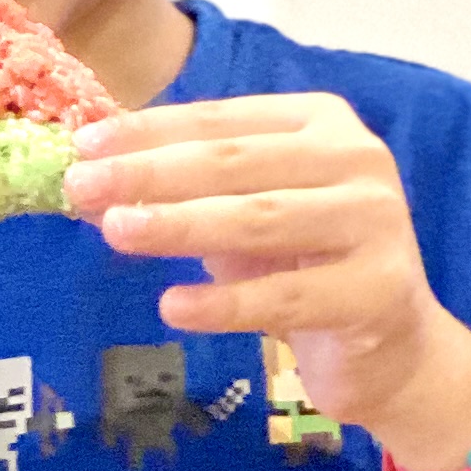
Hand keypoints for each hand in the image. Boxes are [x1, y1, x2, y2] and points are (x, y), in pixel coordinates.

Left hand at [62, 94, 470, 470]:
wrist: (390, 348)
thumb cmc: (304, 268)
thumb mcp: (244, 217)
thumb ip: (186, 191)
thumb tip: (91, 178)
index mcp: (322, 124)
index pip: (222, 121)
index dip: (150, 132)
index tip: (84, 145)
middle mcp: (357, 160)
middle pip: (235, 163)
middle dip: (150, 173)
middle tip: (81, 187)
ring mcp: (375, 224)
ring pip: (260, 220)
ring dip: (180, 225)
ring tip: (115, 230)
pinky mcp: (377, 292)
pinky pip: (285, 298)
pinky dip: (225, 302)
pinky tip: (173, 306)